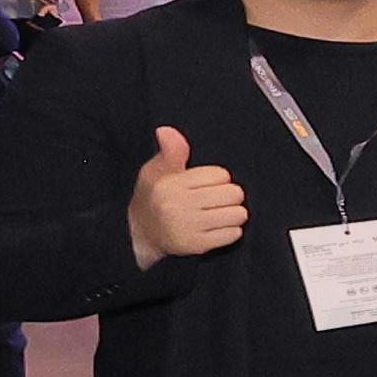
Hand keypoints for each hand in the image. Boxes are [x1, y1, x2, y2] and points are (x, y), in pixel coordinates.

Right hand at [126, 123, 247, 267]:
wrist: (139, 235)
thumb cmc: (153, 198)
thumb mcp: (156, 172)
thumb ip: (171, 151)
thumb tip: (166, 130)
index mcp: (171, 185)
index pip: (220, 175)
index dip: (219, 178)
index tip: (209, 184)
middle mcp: (178, 206)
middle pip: (233, 194)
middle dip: (231, 196)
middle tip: (218, 199)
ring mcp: (188, 228)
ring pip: (237, 214)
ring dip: (233, 214)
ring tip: (219, 213)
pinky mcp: (196, 246)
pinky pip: (232, 234)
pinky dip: (230, 231)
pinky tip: (217, 228)